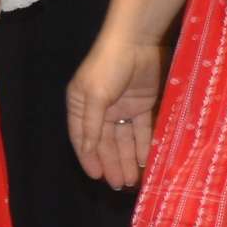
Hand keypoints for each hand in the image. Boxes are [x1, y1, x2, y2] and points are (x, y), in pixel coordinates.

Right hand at [67, 37, 167, 190]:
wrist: (136, 41)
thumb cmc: (107, 65)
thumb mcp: (95, 95)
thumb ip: (91, 125)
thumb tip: (88, 150)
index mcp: (81, 105)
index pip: (83, 138)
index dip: (89, 158)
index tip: (97, 177)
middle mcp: (100, 108)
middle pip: (105, 141)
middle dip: (112, 163)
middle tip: (119, 185)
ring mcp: (122, 106)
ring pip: (124, 138)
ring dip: (127, 158)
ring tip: (132, 180)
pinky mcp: (142, 103)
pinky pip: (141, 129)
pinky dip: (143, 144)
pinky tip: (144, 161)